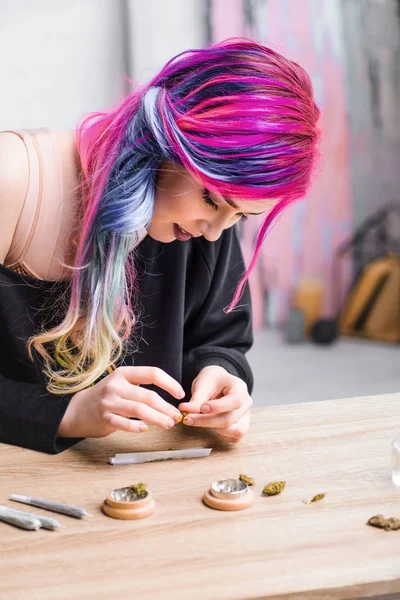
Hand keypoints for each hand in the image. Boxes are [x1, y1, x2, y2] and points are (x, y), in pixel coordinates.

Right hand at [58, 366, 184, 438]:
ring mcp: (109, 401)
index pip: (152, 373)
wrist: (78, 409)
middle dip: (166, 407)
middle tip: (176, 416)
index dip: (169, 383)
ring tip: (168, 424)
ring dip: (157, 418)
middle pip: (148, 395)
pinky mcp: (104, 417)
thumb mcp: (122, 384)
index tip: (180, 394)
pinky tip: (145, 429)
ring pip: (139, 409)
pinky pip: (123, 423)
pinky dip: (135, 426)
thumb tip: (170, 399)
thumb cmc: (107, 397)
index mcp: (124, 373)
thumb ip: (141, 388)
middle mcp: (116, 385)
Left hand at [178, 365, 252, 442]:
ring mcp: (245, 416)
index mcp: (239, 388)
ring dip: (215, 428)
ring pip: (235, 431)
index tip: (201, 408)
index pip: (235, 401)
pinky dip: (220, 434)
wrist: (218, 382)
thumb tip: (187, 412)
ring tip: (203, 419)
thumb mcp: (203, 383)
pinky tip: (211, 424)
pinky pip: (234, 437)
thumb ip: (196, 398)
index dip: (218, 408)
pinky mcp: (241, 426)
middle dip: (206, 421)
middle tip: (188, 419)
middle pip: (229, 419)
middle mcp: (246, 403)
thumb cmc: (213, 380)